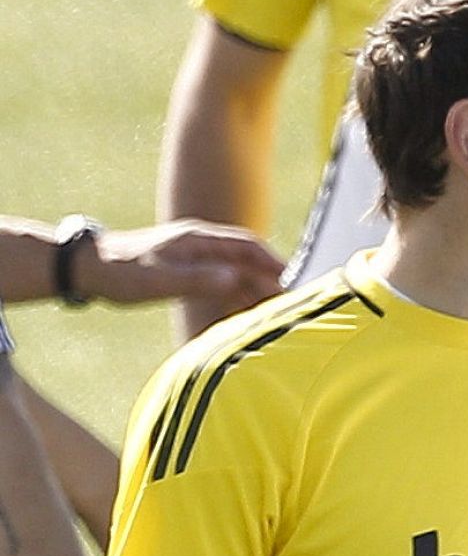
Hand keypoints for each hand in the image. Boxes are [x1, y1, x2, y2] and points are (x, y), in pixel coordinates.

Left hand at [84, 222, 283, 312]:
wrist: (86, 268)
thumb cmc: (120, 272)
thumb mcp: (160, 278)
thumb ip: (199, 279)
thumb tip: (235, 279)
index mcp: (198, 239)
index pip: (248, 246)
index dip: (273, 261)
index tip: (294, 280)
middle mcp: (201, 246)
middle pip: (247, 262)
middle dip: (271, 281)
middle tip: (293, 304)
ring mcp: (195, 260)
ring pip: (237, 275)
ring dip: (257, 292)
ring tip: (276, 313)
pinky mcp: (188, 274)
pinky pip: (223, 285)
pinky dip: (238, 299)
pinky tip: (247, 316)